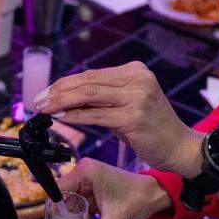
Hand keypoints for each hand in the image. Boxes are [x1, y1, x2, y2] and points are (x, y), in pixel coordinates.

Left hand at [33, 62, 202, 175]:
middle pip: (87, 81)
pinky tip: (61, 118)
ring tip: (44, 109)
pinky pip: (96, 115)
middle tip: (38, 101)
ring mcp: (137, 97)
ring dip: (62, 102)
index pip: (91, 74)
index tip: (45, 93)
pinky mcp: (134, 117)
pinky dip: (76, 116)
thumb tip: (64, 99)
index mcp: (134, 71)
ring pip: (89, 94)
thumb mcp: (126, 106)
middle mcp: (137, 79)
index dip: (64, 83)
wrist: (179, 147)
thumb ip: (101, 99)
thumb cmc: (150, 129)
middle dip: (58, 91)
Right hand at [42, 158, 171, 218]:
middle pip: (61, 201)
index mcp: (86, 173)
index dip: (51, 213)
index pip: (58, 191)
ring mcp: (87, 184)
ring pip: (68, 207)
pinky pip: (78, 209)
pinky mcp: (92, 193)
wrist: (156, 195)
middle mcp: (83, 175)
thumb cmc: (138, 200)